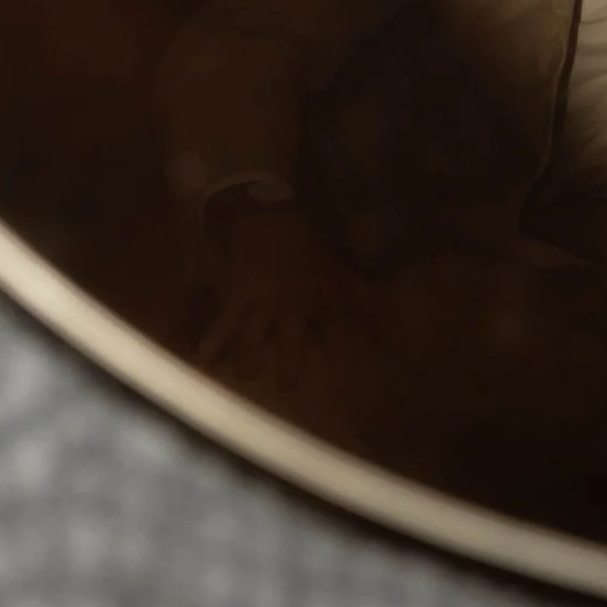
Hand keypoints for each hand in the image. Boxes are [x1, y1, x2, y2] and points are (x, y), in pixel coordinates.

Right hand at [197, 195, 381, 435]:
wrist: (267, 220)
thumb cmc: (311, 257)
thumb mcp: (344, 280)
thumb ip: (374, 313)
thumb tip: (405, 343)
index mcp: (322, 303)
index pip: (339, 337)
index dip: (342, 362)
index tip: (344, 387)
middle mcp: (292, 310)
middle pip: (291, 354)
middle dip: (290, 373)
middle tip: (291, 384)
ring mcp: (260, 310)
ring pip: (251, 352)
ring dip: (249, 365)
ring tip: (250, 373)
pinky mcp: (234, 307)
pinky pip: (217, 335)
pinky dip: (208, 354)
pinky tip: (201, 372)